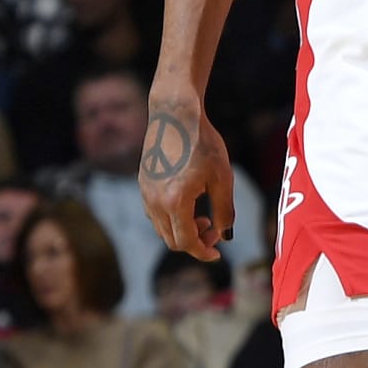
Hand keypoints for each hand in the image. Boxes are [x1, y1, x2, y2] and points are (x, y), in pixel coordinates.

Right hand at [139, 86, 235, 260]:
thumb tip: (224, 235)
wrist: (176, 114)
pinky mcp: (143, 183)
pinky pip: (155, 213)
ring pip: (162, 228)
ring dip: (182, 230)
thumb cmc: (203, 143)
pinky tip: (188, 203)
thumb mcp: (223, 178)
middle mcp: (154, 202)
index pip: (186, 242)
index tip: (217, 253)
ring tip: (203, 215)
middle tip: (214, 229)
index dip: (203, 252)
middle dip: (195, 242)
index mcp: (175, 202)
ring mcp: (145, 193)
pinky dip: (171, 218)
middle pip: (172, 240)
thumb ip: (224, 211)